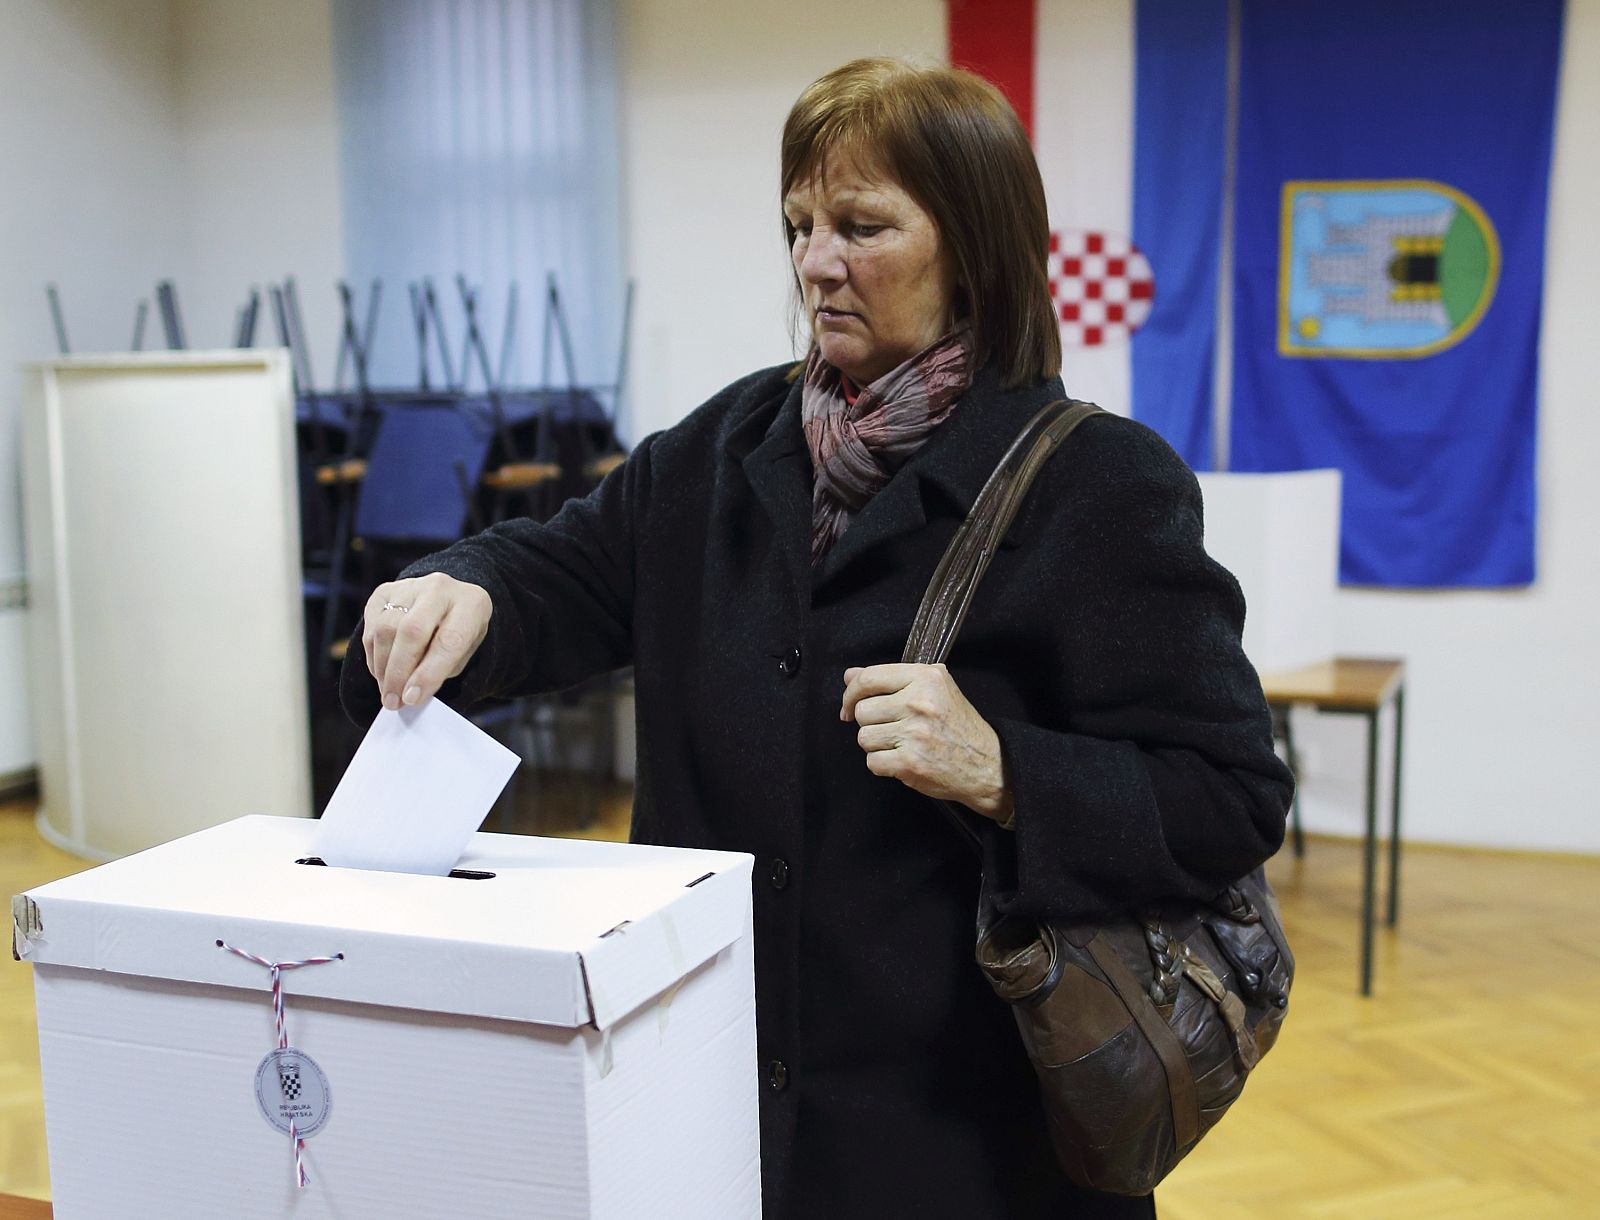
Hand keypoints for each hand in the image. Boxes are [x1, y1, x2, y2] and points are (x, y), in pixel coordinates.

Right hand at [362, 573, 492, 709]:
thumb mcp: (464, 652)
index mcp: (471, 603)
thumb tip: (410, 694)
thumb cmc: (458, 634)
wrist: (448, 601)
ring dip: (383, 668)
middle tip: (393, 702)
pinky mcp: (384, 591)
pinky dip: (374, 657)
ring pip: (385, 629)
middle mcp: (440, 588)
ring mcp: (409, 586)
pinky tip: (382, 672)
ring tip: (388, 691)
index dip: (428, 673)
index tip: (412, 699)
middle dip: (399, 673)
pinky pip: (371, 627)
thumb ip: (442, 670)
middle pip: (411, 631)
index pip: (449, 640)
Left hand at [840, 663, 1012, 821]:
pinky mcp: (910, 763)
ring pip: (864, 737)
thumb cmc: (958, 726)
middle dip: (871, 722)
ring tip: (901, 743)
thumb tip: (850, 675)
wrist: (987, 763)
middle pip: (862, 711)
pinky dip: (883, 764)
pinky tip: (903, 759)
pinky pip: (872, 762)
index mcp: (926, 678)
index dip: (851, 693)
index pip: (868, 678)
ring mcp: (914, 734)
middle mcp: (919, 703)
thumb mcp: (932, 690)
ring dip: (877, 744)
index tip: (849, 705)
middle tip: (893, 728)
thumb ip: (890, 679)